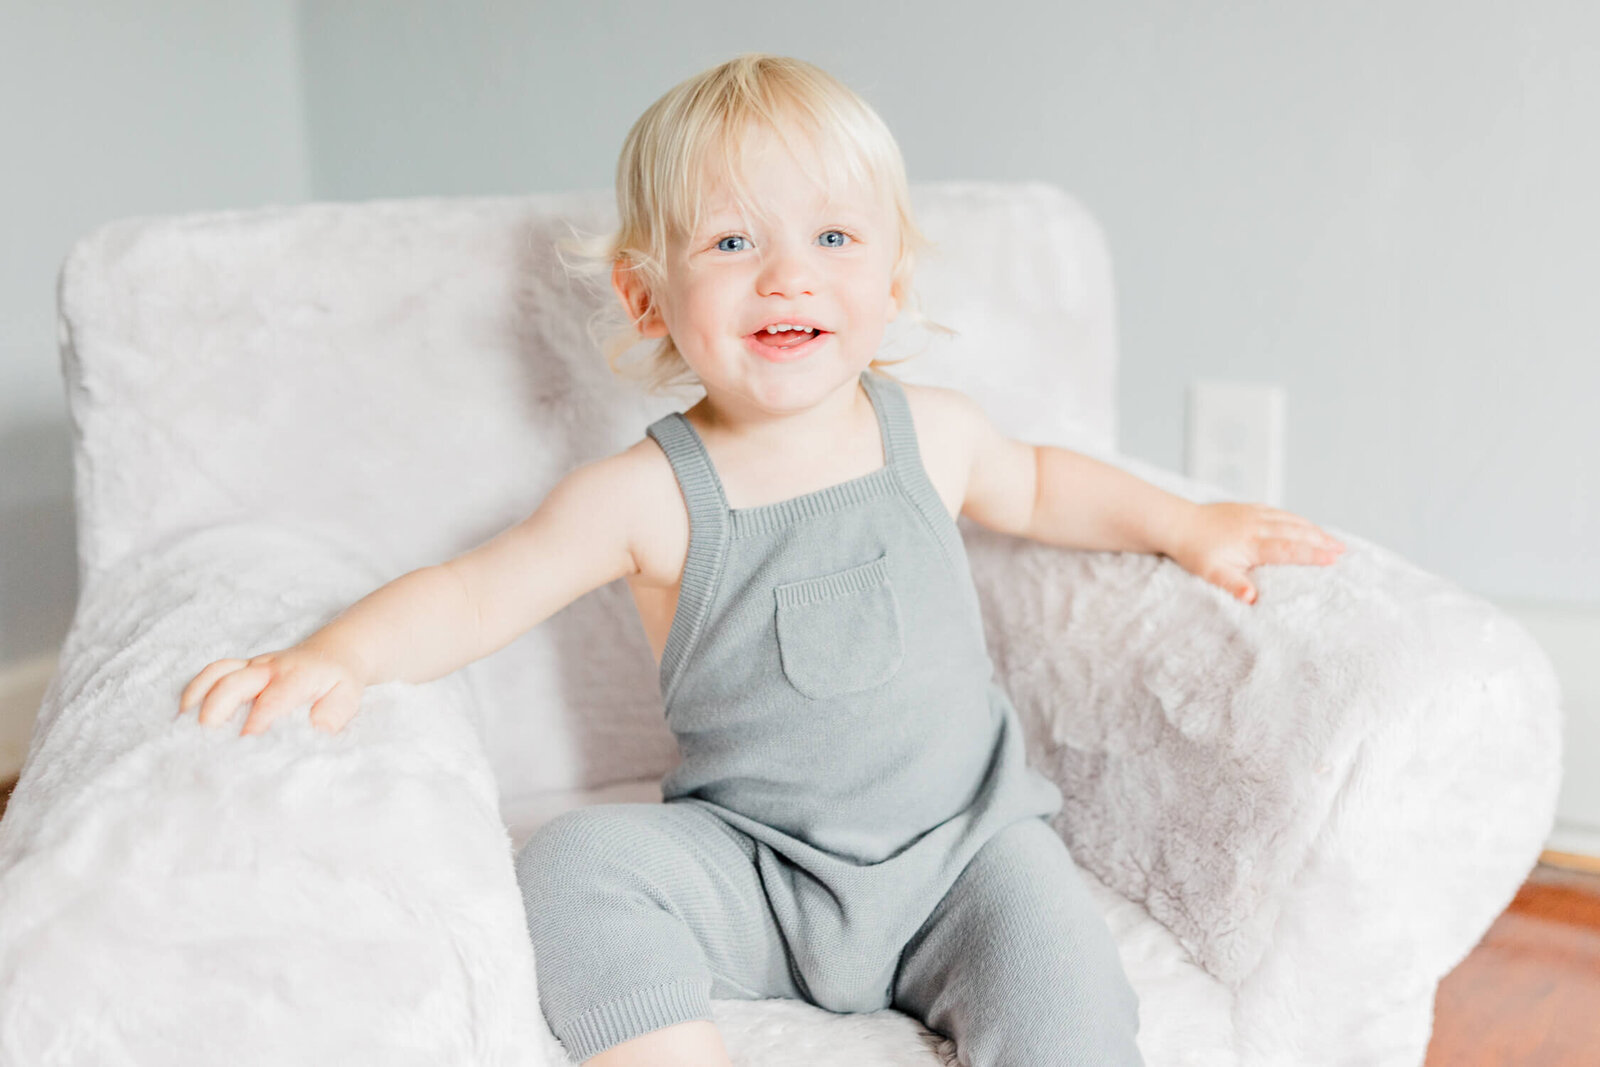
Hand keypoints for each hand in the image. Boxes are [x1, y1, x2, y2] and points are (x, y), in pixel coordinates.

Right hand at [176, 644, 366, 735]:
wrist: (334, 652)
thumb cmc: (338, 682)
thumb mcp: (346, 699)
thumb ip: (332, 716)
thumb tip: (315, 732)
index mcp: (296, 677)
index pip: (272, 701)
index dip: (256, 724)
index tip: (243, 749)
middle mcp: (269, 668)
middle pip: (234, 682)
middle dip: (215, 711)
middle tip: (203, 742)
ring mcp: (252, 665)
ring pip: (217, 673)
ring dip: (197, 699)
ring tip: (182, 729)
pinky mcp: (241, 667)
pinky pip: (213, 672)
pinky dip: (195, 689)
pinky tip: (184, 714)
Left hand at [1165, 501, 1345, 604]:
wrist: (1177, 523)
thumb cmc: (1194, 551)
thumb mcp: (1211, 573)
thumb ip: (1232, 585)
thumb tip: (1251, 599)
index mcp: (1251, 542)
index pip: (1289, 549)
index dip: (1313, 553)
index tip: (1335, 558)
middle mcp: (1257, 525)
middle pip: (1296, 531)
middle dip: (1321, 540)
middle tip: (1343, 550)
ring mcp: (1253, 514)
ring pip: (1290, 520)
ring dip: (1313, 529)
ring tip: (1332, 539)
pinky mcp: (1248, 508)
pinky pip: (1279, 512)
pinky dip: (1296, 519)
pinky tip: (1304, 524)